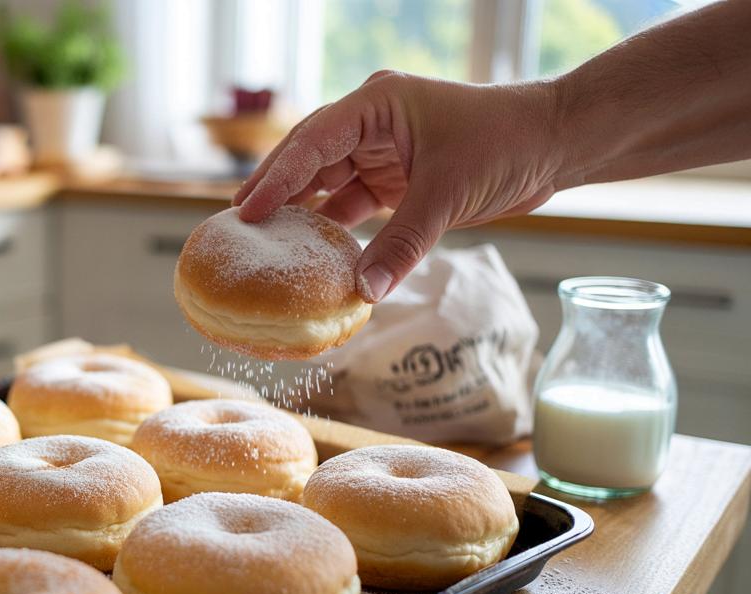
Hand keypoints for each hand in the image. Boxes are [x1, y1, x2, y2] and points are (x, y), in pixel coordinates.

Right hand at [232, 72, 563, 302]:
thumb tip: (361, 292)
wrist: (555, 143)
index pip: (312, 141)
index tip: (245, 211)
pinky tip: (311, 253)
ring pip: (327, 184)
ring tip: (264, 244)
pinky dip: (334, 229)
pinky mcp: (396, 178)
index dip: (276, 176)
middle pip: (308, 158)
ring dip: (300, 213)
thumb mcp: (448, 194)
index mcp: (376, 104)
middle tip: (237, 227)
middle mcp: (371, 123)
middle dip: (275, 191)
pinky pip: (353, 205)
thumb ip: (402, 244)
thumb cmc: (506, 144)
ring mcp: (381, 150)